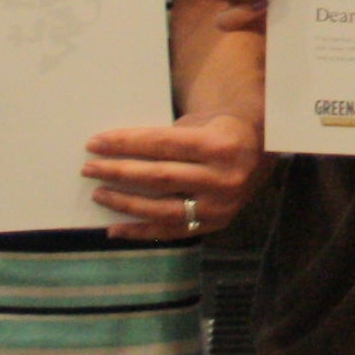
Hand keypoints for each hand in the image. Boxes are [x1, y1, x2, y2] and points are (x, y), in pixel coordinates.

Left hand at [86, 109, 265, 241]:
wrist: (264, 151)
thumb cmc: (223, 130)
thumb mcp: (202, 122)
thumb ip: (169, 138)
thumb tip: (118, 151)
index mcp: (218, 145)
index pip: (162, 144)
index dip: (126, 144)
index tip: (96, 143)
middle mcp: (221, 177)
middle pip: (158, 177)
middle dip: (118, 172)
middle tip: (89, 168)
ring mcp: (220, 206)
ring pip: (162, 208)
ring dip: (125, 203)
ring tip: (98, 194)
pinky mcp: (216, 224)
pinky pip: (172, 231)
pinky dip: (140, 232)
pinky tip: (115, 228)